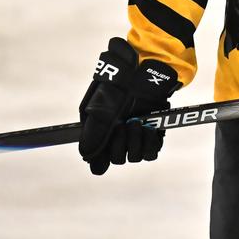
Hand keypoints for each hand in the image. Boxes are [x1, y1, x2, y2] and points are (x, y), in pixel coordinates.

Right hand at [78, 38, 179, 172]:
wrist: (142, 75)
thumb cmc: (117, 88)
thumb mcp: (99, 109)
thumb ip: (93, 135)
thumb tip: (87, 156)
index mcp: (99, 134)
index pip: (97, 163)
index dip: (100, 161)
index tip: (104, 152)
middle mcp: (116, 138)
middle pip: (116, 160)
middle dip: (119, 144)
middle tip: (122, 125)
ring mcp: (134, 137)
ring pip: (134, 157)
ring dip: (136, 141)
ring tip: (136, 122)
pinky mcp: (151, 135)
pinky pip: (151, 153)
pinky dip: (149, 143)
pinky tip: (148, 128)